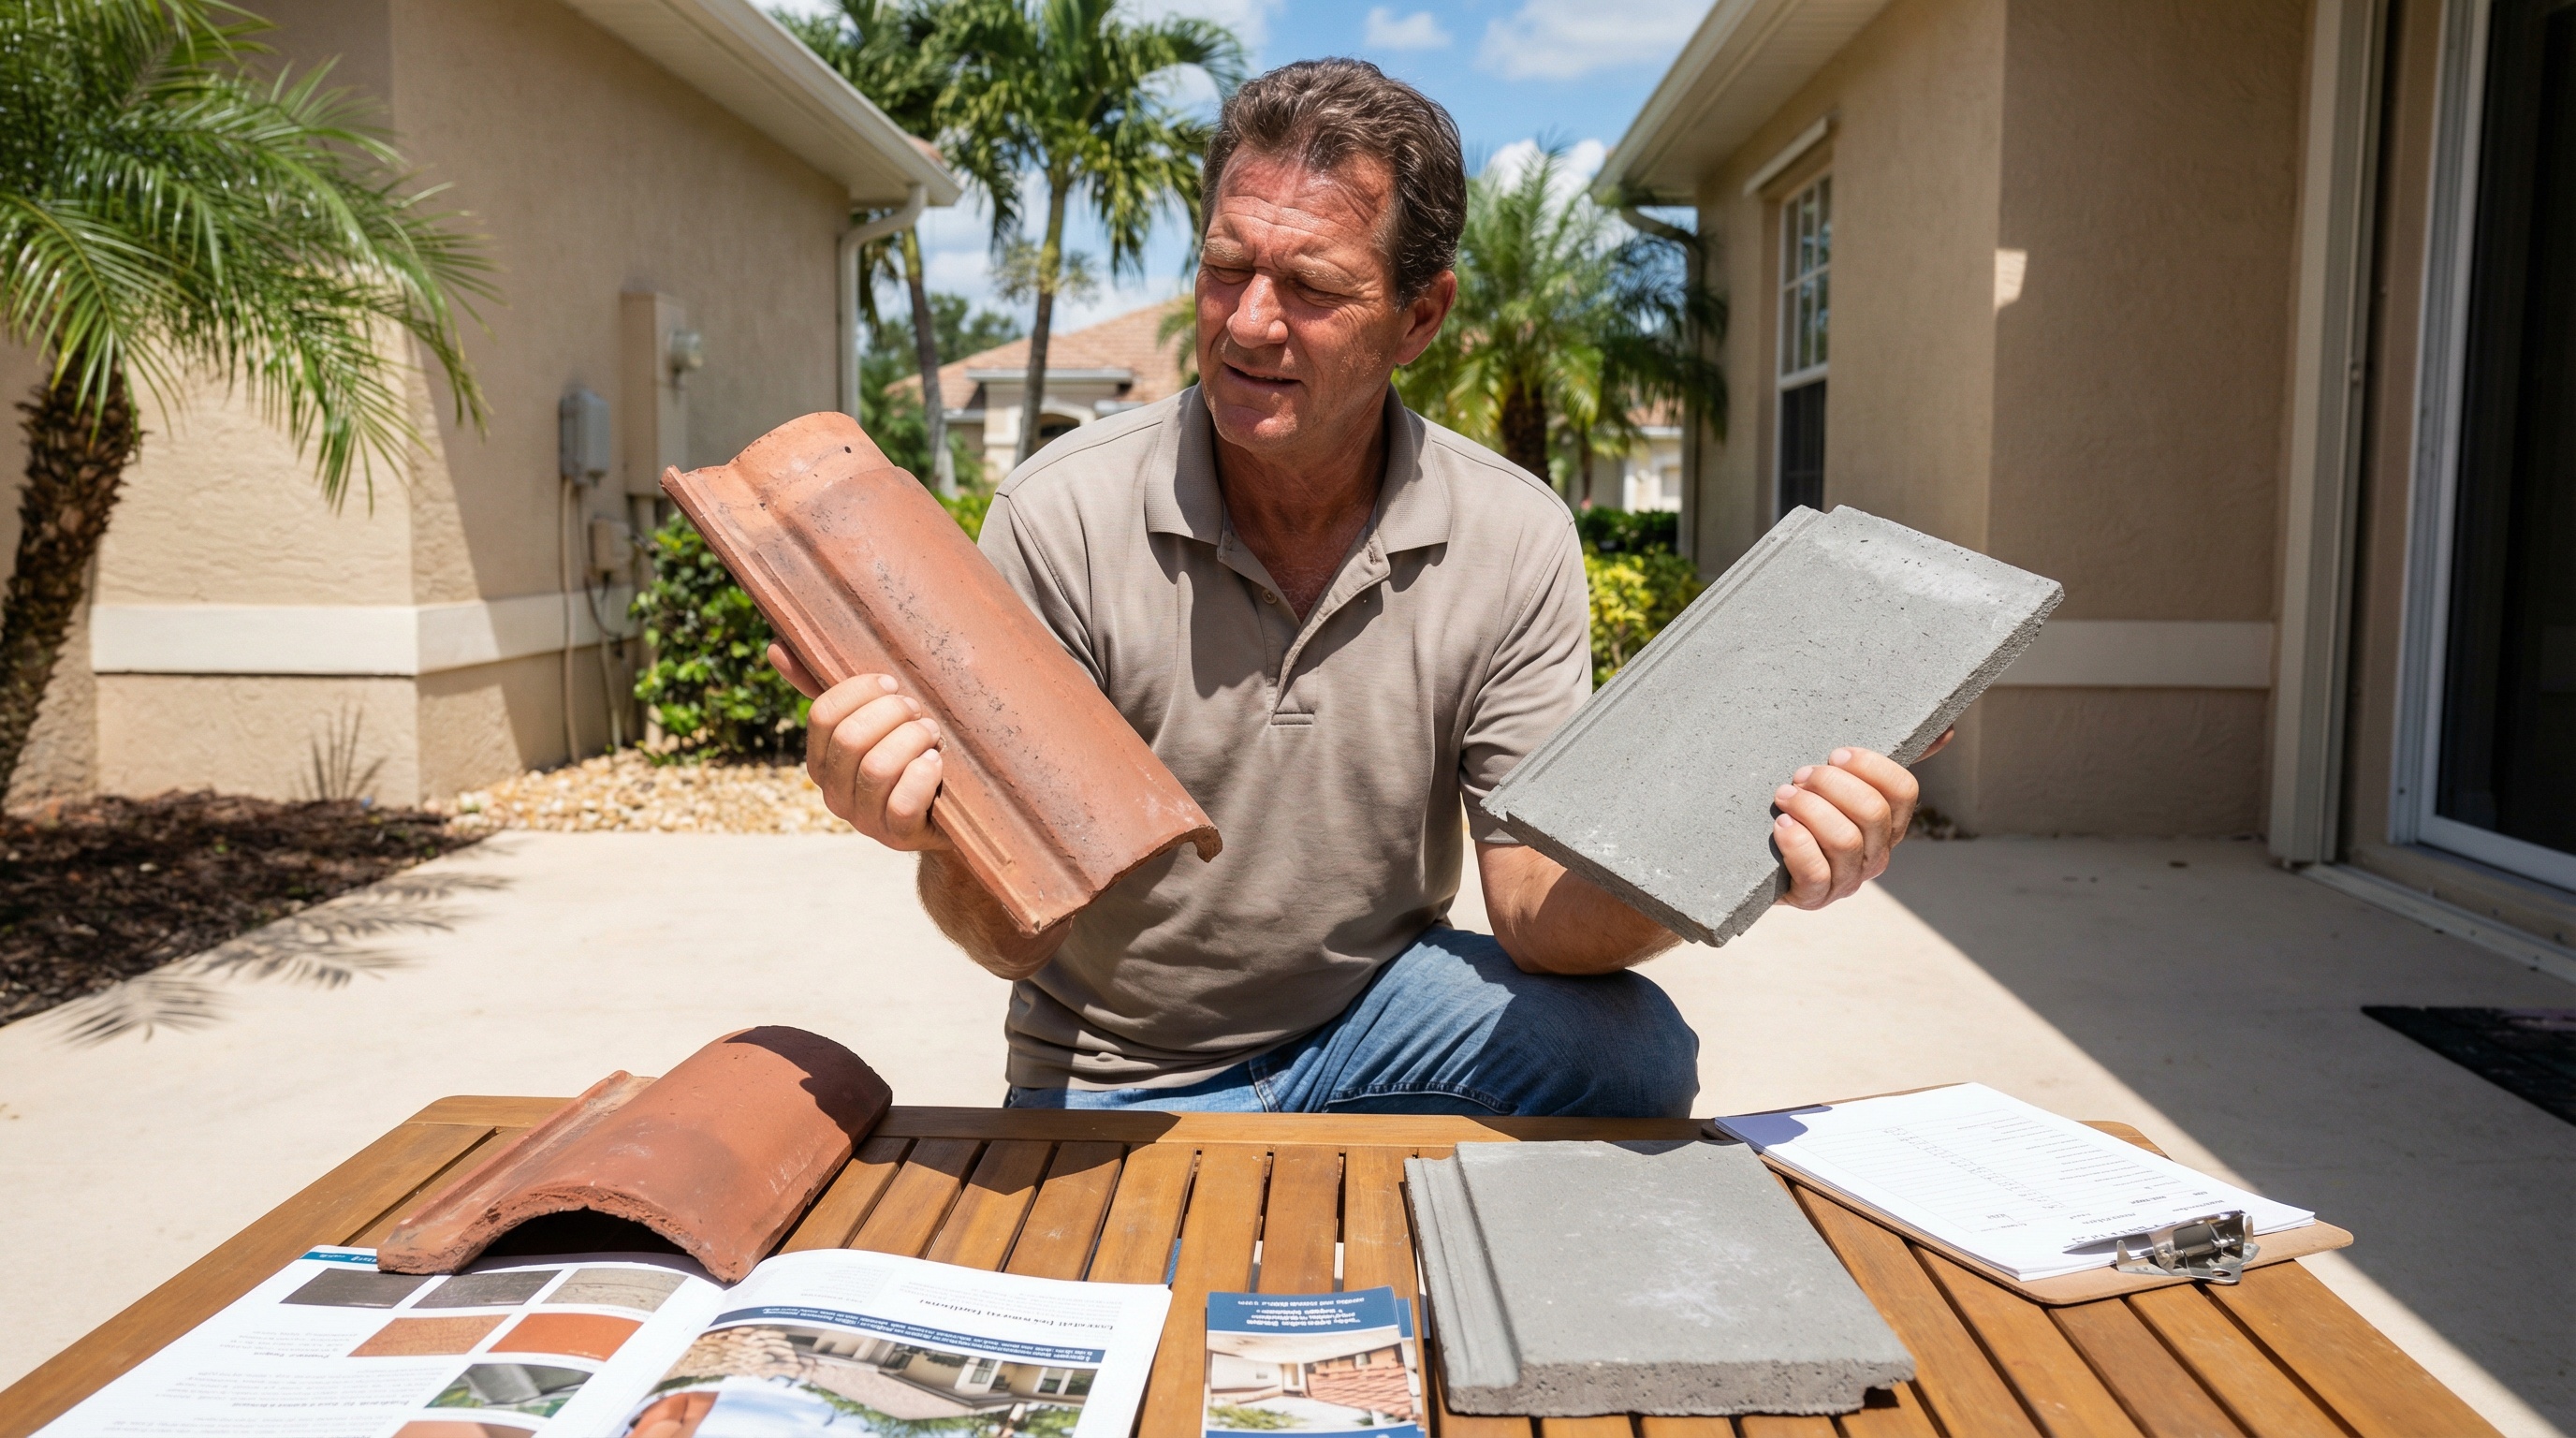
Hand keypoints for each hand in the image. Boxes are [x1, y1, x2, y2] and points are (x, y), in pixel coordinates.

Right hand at [769, 643, 948, 850]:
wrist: (947, 816)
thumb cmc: (905, 756)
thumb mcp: (870, 723)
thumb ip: (829, 692)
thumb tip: (776, 648)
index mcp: (821, 761)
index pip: (823, 715)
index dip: (860, 691)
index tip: (891, 685)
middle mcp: (834, 793)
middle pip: (850, 739)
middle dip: (892, 714)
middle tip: (917, 711)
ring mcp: (864, 819)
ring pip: (876, 769)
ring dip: (913, 740)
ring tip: (932, 734)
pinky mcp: (898, 837)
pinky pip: (902, 804)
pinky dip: (922, 776)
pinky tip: (936, 762)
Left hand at [1771, 729, 1951, 908]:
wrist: (1765, 865)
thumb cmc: (1808, 818)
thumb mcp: (1842, 790)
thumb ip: (1882, 766)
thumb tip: (1947, 732)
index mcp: (1889, 824)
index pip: (1904, 790)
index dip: (1870, 766)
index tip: (1835, 754)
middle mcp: (1876, 854)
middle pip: (1873, 812)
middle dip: (1832, 784)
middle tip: (1801, 775)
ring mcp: (1848, 880)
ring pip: (1845, 840)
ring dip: (1810, 809)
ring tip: (1784, 796)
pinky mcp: (1815, 897)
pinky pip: (1815, 872)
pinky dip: (1797, 843)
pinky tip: (1782, 824)